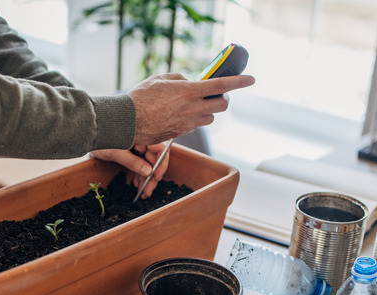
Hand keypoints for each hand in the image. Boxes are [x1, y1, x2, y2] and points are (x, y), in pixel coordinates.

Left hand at [89, 142, 168, 199]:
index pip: (160, 149)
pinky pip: (140, 164)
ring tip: (143, 193)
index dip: (161, 164)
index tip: (156, 177)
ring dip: (146, 179)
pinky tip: (137, 185)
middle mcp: (143, 140)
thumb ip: (133, 162)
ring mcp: (138, 146)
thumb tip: (148, 172)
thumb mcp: (116, 152)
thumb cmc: (101, 138)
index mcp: (142, 135)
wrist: (88, 135)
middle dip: (152, 177)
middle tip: (148, 191)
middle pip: (154, 159)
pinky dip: (139, 174)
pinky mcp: (132, 152)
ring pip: (147, 164)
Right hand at [127, 73, 254, 145]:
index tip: (251, 79)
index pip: (221, 86)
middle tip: (216, 95)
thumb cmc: (139, 97)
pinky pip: (195, 126)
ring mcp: (187, 123)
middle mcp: (192, 109)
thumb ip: (179, 79)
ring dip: (208, 111)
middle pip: (222, 106)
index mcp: (188, 91)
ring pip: (210, 119)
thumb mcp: (159, 79)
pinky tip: (181, 114)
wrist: (126, 122)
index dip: (239, 82)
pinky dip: (195, 119)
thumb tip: (189, 82)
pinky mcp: (180, 134)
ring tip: (195, 105)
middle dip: (223, 99)